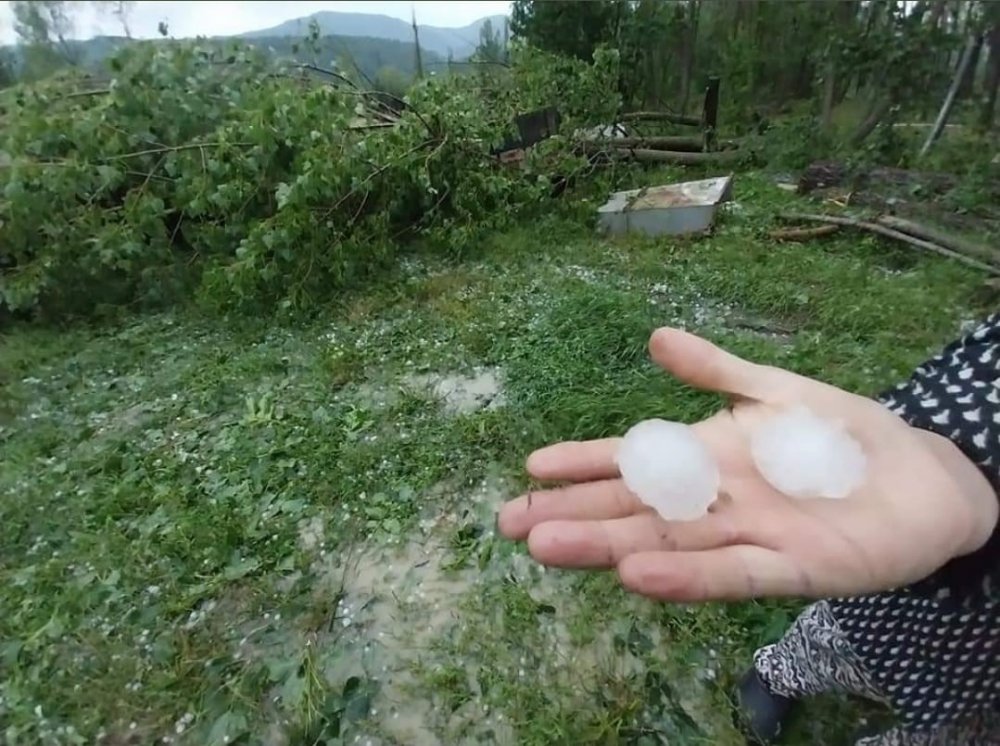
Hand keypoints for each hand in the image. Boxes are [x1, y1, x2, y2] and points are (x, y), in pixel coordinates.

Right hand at [498, 328, 998, 601]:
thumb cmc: (843, 436)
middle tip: (513, 524)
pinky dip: (684, 578)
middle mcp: (714, 504)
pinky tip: (637, 577)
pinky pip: (731, 574)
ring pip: (666, 545)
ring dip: (609, 548)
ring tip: (551, 549)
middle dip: (573, 516)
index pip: (632, 465)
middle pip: (634, 512)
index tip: (531, 469)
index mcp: (706, 460)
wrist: (924, 476)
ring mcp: (748, 537)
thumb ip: (716, 370)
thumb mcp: (776, 389)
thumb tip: (655, 339)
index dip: (583, 466)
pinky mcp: (794, 569)